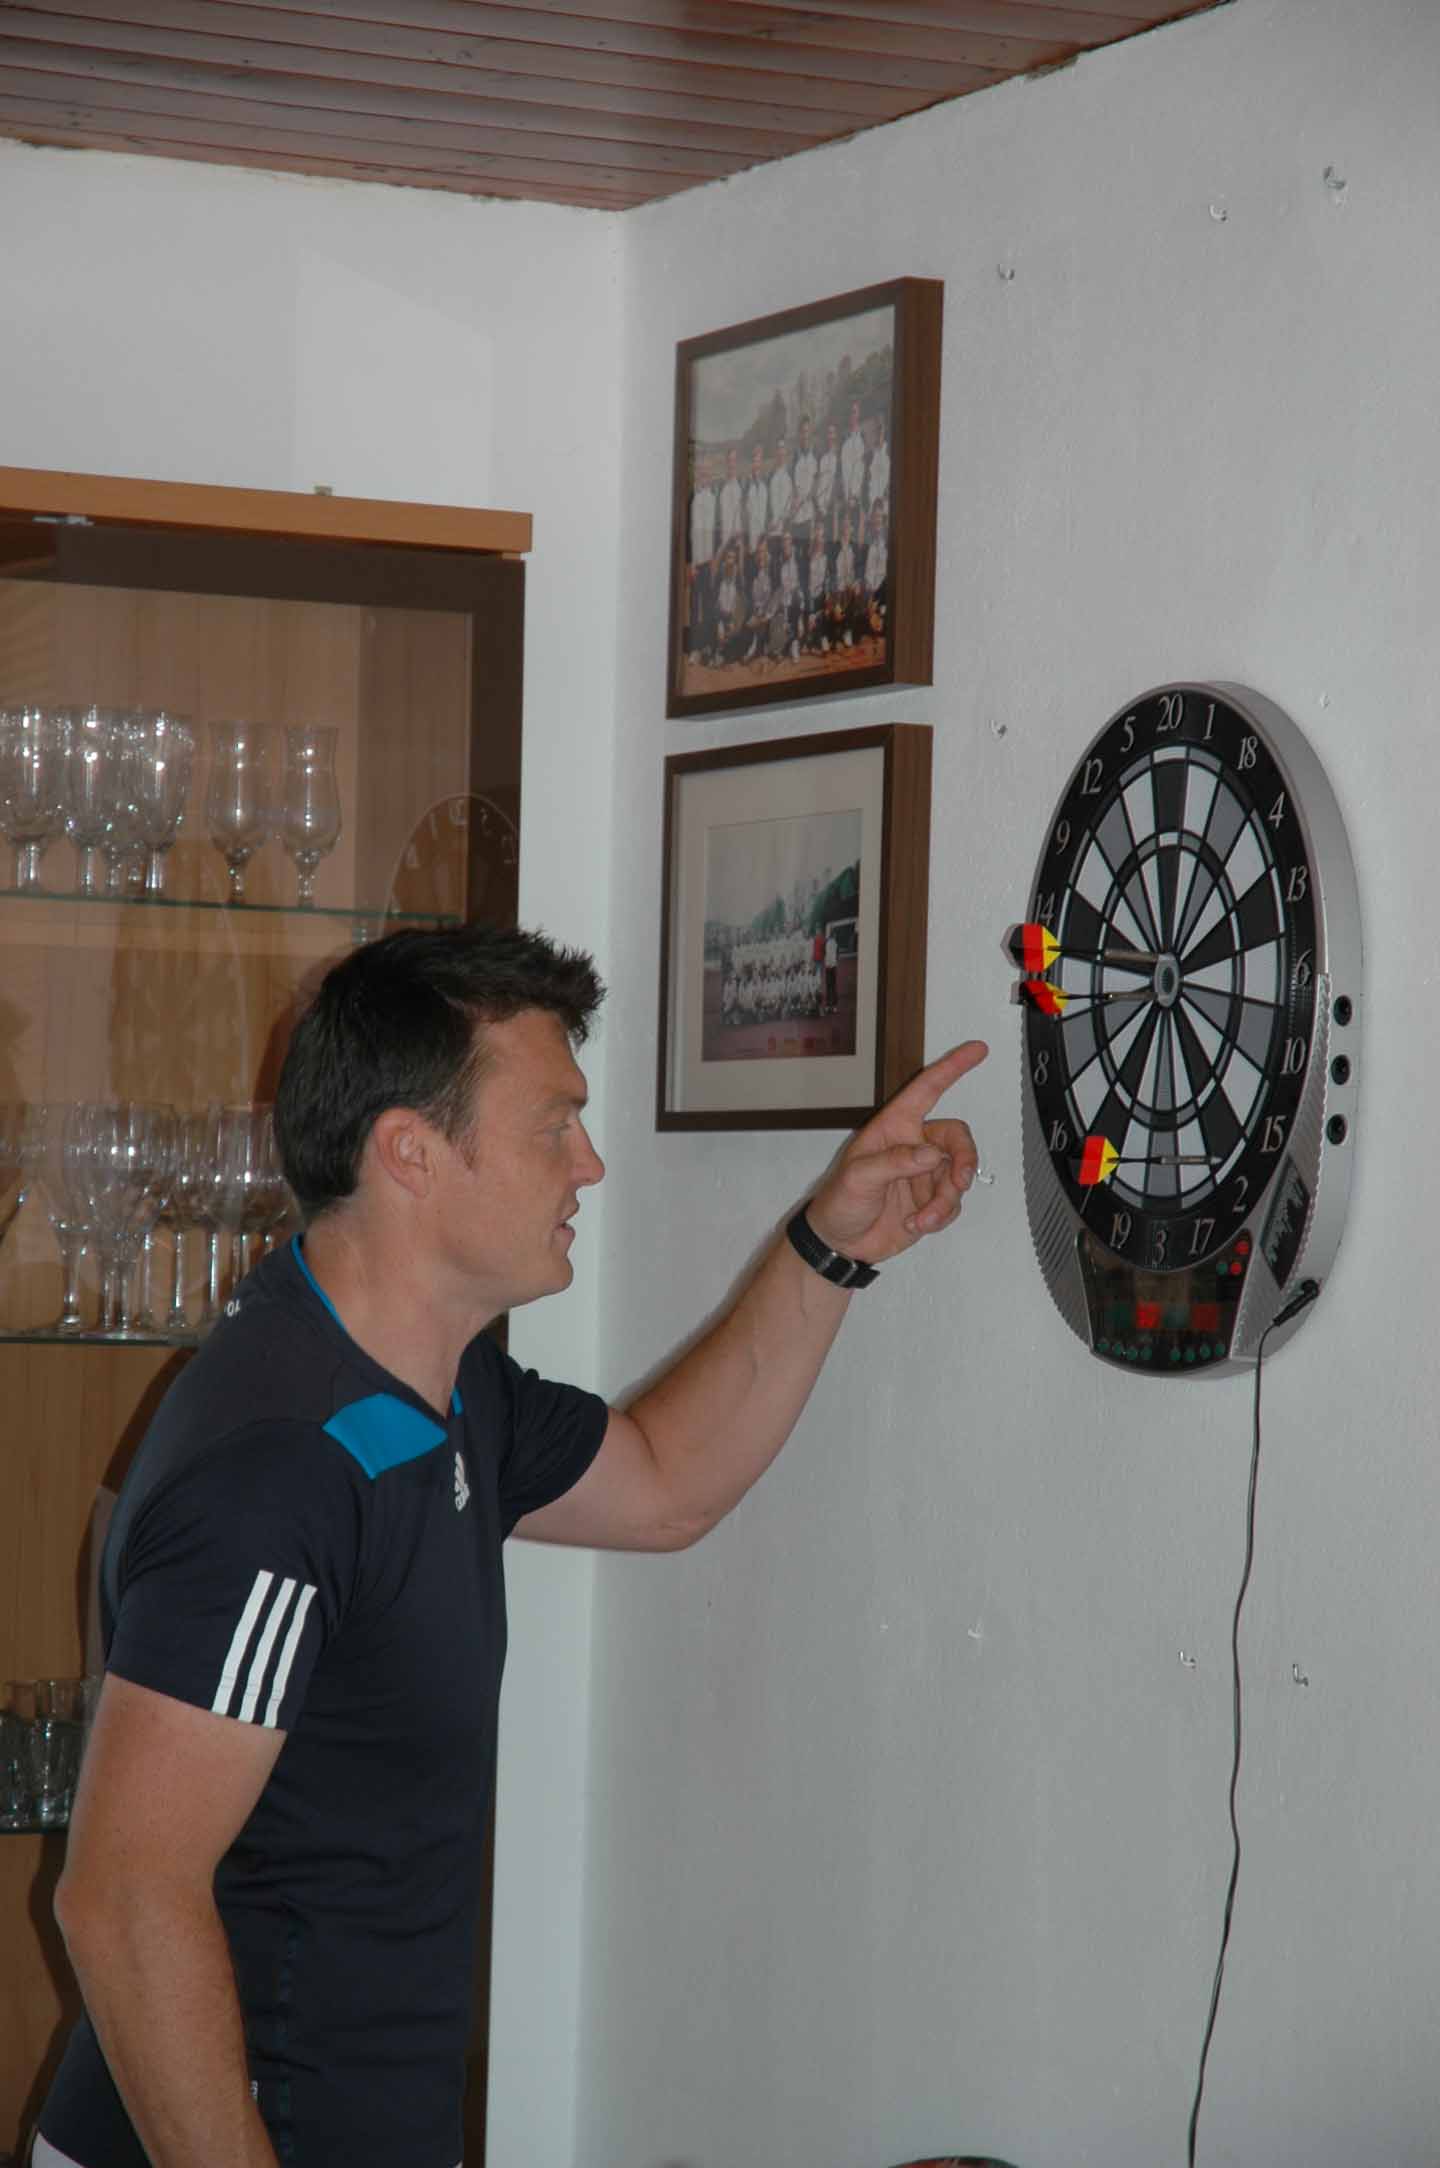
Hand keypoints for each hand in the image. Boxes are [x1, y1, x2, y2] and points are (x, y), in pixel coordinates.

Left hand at [805, 1041, 988, 1265]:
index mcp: (894, 1127)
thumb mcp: (858, 1178)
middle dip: (964, 1160)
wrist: (840, 1244)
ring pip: (959, 1175)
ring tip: (923, 1218)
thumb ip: (895, 1162)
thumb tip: (933, 1154)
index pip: (927, 1090)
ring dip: (946, 1199)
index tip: (977, 1049)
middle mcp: (914, 1145)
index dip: (952, 1068)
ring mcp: (925, 1174)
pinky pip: (954, 1202)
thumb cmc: (839, 1202)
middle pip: (957, 1138)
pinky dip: (942, 1215)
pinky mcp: (932, 1200)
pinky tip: (917, 1224)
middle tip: (959, 1182)